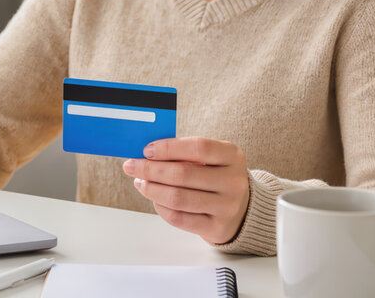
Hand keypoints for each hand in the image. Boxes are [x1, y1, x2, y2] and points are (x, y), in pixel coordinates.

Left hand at [122, 137, 249, 243]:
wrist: (242, 210)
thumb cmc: (217, 178)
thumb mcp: (210, 159)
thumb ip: (184, 154)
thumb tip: (146, 155)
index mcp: (233, 156)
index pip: (199, 147)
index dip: (169, 148)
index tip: (146, 150)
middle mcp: (234, 182)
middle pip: (183, 174)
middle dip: (151, 169)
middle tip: (132, 166)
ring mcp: (227, 207)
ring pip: (177, 198)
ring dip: (152, 189)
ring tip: (140, 182)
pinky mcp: (216, 227)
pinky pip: (178, 218)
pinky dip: (160, 207)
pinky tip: (155, 199)